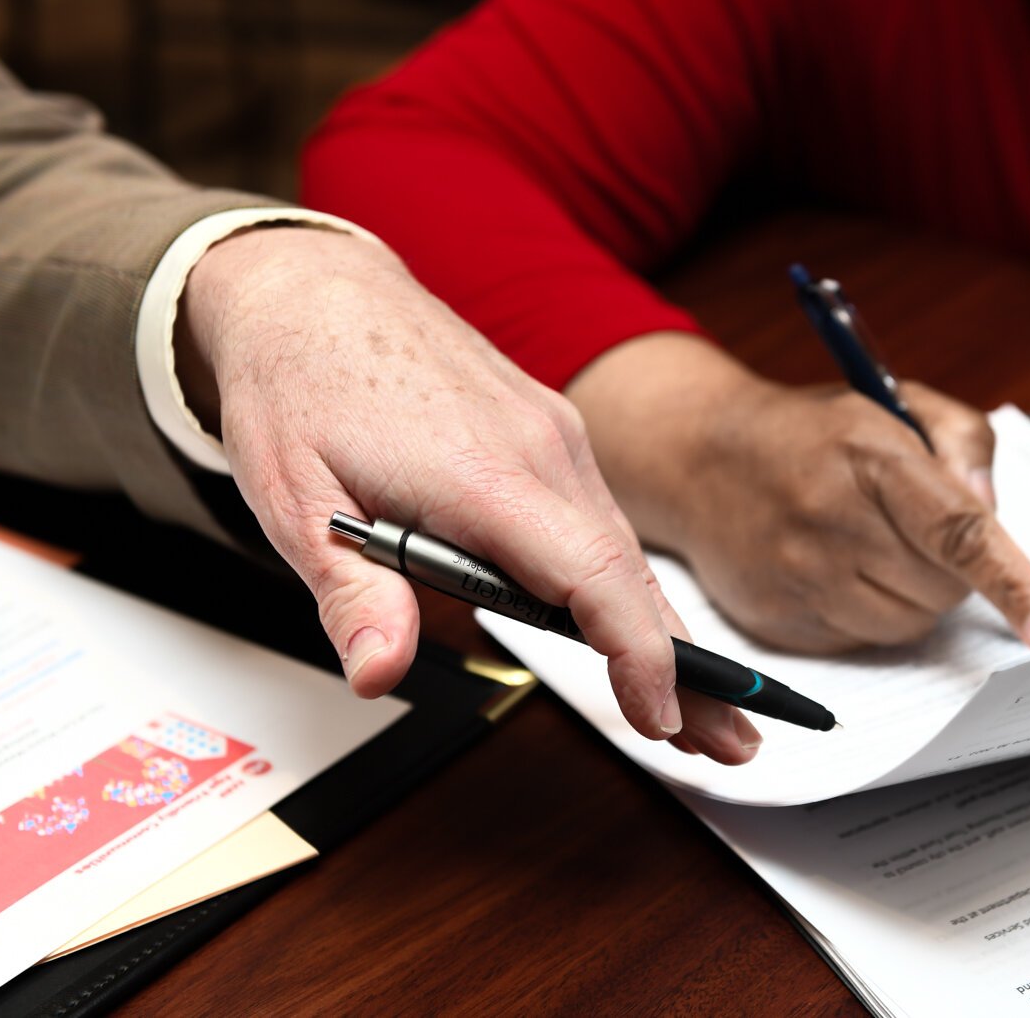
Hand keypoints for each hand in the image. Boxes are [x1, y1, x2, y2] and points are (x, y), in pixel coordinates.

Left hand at [177, 227, 759, 762]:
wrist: (312, 289)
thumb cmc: (302, 384)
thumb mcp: (297, 499)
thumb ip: (351, 593)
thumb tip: (380, 672)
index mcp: (484, 471)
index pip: (594, 576)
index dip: (640, 654)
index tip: (664, 717)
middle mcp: (541, 448)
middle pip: (635, 574)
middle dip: (691, 666)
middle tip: (732, 740)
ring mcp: (554, 435)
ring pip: (625, 548)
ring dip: (662, 630)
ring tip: (695, 703)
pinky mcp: (550, 431)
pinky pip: (603, 518)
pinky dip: (627, 582)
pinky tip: (633, 626)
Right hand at [567, 334, 1029, 652]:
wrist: (699, 455)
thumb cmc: (812, 433)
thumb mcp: (894, 403)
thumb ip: (964, 443)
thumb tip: (990, 510)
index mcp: (870, 454)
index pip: (958, 530)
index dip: (1011, 581)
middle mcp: (830, 517)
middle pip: (943, 590)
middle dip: (950, 569)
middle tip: (912, 528)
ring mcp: (798, 573)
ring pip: (907, 625)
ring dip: (911, 595)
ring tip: (870, 546)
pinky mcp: (777, 618)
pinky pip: (861, 641)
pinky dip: (866, 612)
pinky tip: (833, 567)